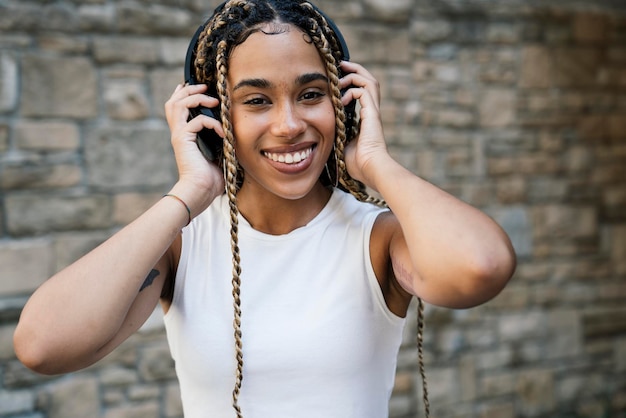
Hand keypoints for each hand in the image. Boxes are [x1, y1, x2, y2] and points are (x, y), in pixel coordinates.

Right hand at [164, 83, 224, 214]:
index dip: (185, 94)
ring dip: (196, 98)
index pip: (178, 108)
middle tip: (204, 86)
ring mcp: (179, 136)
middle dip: (189, 90)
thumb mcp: (219, 155)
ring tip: (212, 101)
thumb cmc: (210, 180)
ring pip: (178, 105)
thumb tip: (235, 133)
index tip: (200, 87)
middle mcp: (179, 133)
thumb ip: (221, 141)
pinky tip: (223, 132)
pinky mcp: (182, 140)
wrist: (200, 192)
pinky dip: (212, 123)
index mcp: (185, 136)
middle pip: (173, 101)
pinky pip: (197, 121)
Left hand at [339, 61, 388, 189]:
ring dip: (354, 75)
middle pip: (369, 81)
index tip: (338, 80)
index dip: (352, 83)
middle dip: (355, 70)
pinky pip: (365, 91)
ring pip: (369, 81)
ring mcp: (374, 112)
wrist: (370, 169)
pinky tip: (342, 99)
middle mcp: (372, 112)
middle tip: (341, 65)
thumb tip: (322, 135)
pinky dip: (353, 90)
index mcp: (366, 119)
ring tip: (341, 76)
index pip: (362, 93)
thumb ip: (337, 135)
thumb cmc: (358, 164)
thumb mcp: (342, 146)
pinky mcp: (372, 114)